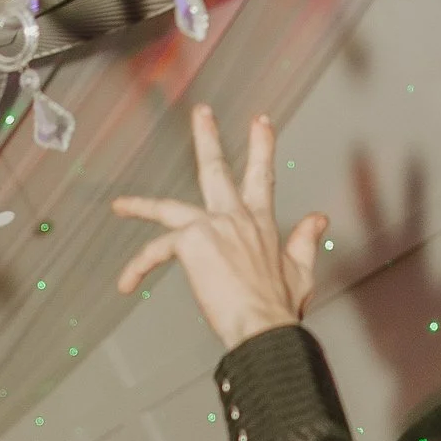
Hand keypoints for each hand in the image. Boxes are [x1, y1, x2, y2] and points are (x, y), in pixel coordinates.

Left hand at [115, 106, 327, 347]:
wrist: (264, 327)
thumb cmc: (278, 308)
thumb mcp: (301, 271)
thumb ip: (306, 241)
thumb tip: (319, 220)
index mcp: (260, 224)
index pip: (261, 177)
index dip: (261, 147)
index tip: (260, 123)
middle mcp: (236, 218)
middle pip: (216, 170)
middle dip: (207, 138)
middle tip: (201, 113)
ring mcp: (213, 226)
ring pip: (168, 207)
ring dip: (141, 205)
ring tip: (121, 205)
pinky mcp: (192, 242)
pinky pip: (156, 250)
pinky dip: (138, 267)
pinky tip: (127, 281)